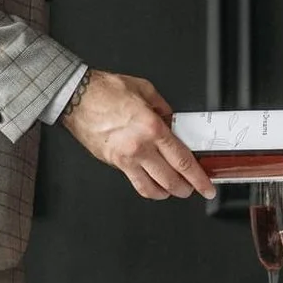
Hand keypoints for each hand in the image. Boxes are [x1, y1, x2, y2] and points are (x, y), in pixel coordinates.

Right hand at [61, 71, 215, 199]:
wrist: (76, 97)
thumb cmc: (105, 91)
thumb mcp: (145, 90)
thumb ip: (163, 108)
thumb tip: (172, 121)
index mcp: (152, 128)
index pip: (182, 160)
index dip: (198, 177)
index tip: (206, 186)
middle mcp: (140, 146)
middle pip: (171, 178)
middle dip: (187, 188)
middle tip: (194, 189)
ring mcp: (125, 158)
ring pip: (152, 187)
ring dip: (167, 193)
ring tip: (175, 190)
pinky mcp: (113, 162)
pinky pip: (135, 183)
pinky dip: (148, 189)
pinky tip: (154, 186)